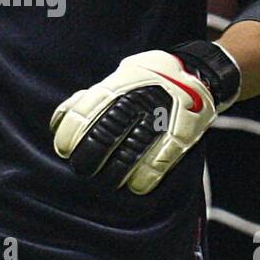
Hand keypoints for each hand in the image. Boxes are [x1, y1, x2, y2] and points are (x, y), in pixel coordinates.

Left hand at [50, 42, 239, 194]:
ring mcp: (160, 117)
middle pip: (103, 134)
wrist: (196, 73)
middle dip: (89, 157)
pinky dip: (146, 176)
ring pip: (131, 150)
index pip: (83, 112)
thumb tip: (62, 118)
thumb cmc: (149, 77)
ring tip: (108, 181)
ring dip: (116, 171)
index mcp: (116, 85)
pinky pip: (161, 159)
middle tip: (83, 168)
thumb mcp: (120, 75)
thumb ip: (94, 96)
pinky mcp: (181, 133)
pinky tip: (136, 186)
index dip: (69, 134)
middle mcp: (136, 101)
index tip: (64, 150)